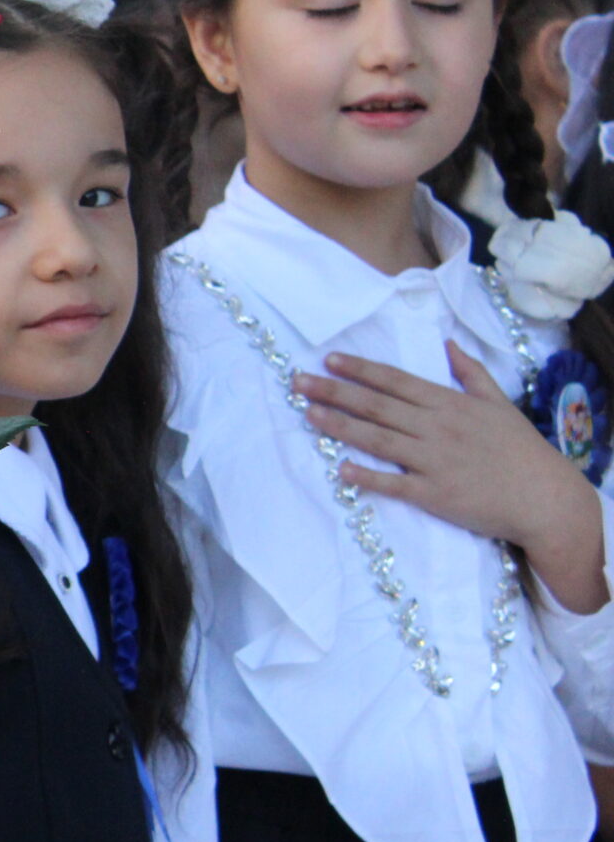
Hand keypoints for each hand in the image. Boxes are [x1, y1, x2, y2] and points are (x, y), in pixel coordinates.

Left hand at [297, 344, 607, 611]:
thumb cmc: (520, 449)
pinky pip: (394, 484)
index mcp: (449, 404)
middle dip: (335, 392)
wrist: (543, 497)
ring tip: (308, 413)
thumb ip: (470, 373)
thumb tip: (448, 344)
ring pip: (378, 439)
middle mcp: (436, 427)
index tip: (329, 360)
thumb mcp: (498, 403)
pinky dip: (367, 477)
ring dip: (340, 426)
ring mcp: (434, 461)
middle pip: (377, 406)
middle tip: (298, 382)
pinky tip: (340, 470)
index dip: (360, 370)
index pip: (396, 382)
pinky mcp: (434, 494)